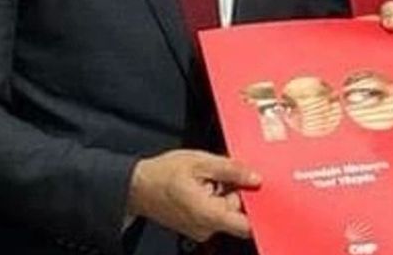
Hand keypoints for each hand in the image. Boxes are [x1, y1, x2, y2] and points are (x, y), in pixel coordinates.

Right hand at [126, 150, 260, 241]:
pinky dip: (212, 199)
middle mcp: (206, 228)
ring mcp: (200, 230)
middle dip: (235, 192)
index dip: (256, 207)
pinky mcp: (195, 227)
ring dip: (222, 195)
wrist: (136, 186)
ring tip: (206, 179)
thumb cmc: (162, 175)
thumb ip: (230, 170)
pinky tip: (200, 186)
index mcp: (210, 215)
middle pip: (236, 214)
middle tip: (222, 174)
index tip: (255, 190)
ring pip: (224, 212)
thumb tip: (255, 177)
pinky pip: (213, 214)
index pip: (247, 225)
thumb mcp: (199, 163)